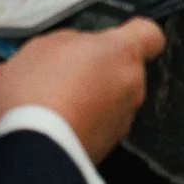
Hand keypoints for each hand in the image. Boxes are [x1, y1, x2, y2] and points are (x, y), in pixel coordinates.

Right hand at [0, 20, 167, 162]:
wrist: (34, 149)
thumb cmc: (40, 94)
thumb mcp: (43, 46)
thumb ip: (71, 41)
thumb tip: (75, 47)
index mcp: (121, 52)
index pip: (149, 35)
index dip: (135, 34)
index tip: (117, 36)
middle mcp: (131, 86)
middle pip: (123, 69)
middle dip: (98, 70)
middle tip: (65, 72)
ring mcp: (121, 119)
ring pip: (110, 99)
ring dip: (88, 98)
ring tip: (51, 100)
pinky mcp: (108, 146)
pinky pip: (98, 125)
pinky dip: (81, 122)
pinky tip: (53, 121)